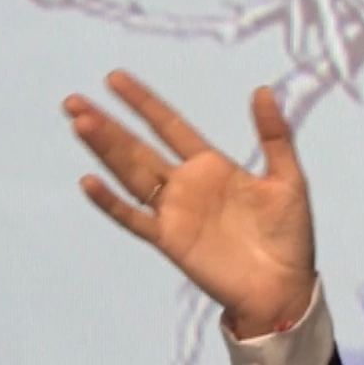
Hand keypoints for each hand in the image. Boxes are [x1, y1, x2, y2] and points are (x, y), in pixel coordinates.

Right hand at [64, 70, 315, 336]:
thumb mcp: (288, 178)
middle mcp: (186, 185)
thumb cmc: (289, 234)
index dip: (143, 103)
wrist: (283, 285)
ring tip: (80, 123)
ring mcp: (174, 212)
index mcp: (212, 166)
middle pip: (138, 148)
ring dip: (105, 151)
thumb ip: (274, 135)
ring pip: (130, 174)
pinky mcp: (169, 240)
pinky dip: (111, 202)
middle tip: (74, 100)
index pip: (169, 126)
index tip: (114, 78)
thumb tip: (261, 89)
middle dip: (108, 125)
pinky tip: (89, 181)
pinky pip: (134, 218)